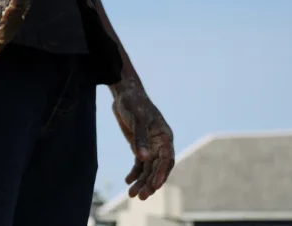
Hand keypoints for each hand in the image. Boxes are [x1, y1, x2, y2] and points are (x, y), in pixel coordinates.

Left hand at [111, 81, 173, 199]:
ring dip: (141, 182)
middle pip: (157, 168)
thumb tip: (143, 158)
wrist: (124, 95)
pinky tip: (127, 181)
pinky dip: (134, 173)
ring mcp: (150, 146)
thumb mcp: (137, 119)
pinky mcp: (139, 146)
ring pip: (147, 169)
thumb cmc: (134, 104)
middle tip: (140, 196)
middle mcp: (160, 144)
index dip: (161, 174)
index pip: (167, 161)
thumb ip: (140, 138)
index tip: (154, 186)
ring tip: (132, 195)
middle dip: (149, 183)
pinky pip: (139, 164)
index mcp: (165, 137)